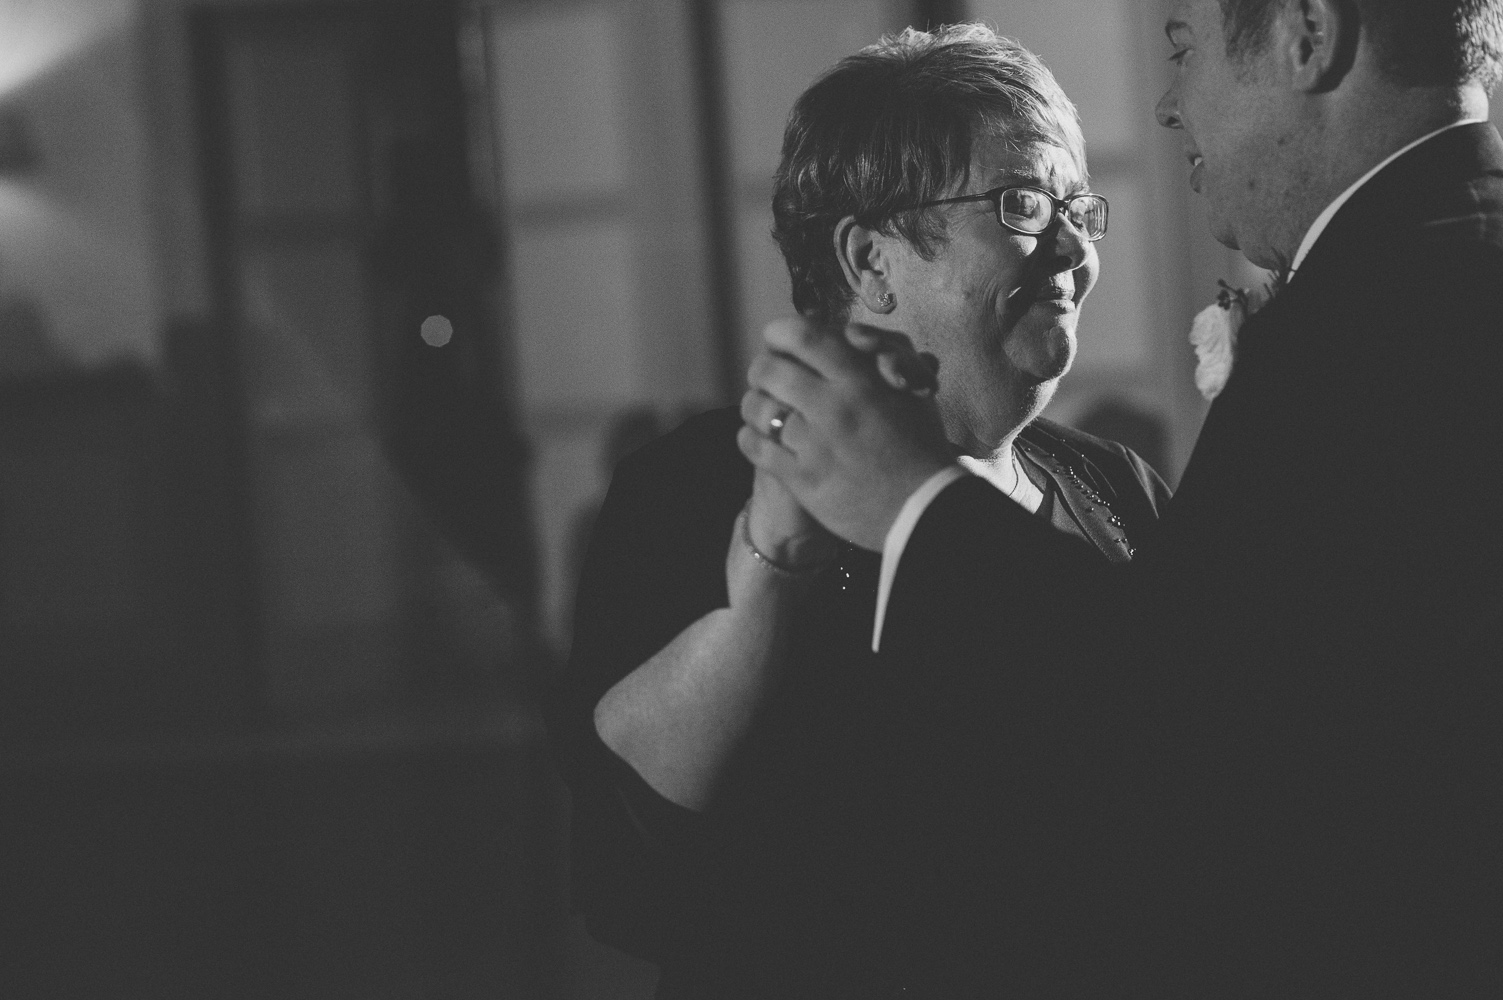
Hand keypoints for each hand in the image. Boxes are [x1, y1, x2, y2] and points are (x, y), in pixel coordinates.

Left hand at [738, 317, 953, 550]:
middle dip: (761, 370)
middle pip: (769, 369)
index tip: (778, 340)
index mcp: (860, 378)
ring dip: (753, 405)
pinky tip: (756, 438)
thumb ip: (883, 356)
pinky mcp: (803, 479)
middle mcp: (834, 406)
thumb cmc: (920, 446)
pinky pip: (756, 447)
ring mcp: (816, 444)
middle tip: (764, 377)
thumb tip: (851, 335)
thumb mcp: (912, 391)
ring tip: (759, 409)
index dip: (780, 332)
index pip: (802, 335)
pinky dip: (749, 438)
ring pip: (758, 409)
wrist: (924, 509)